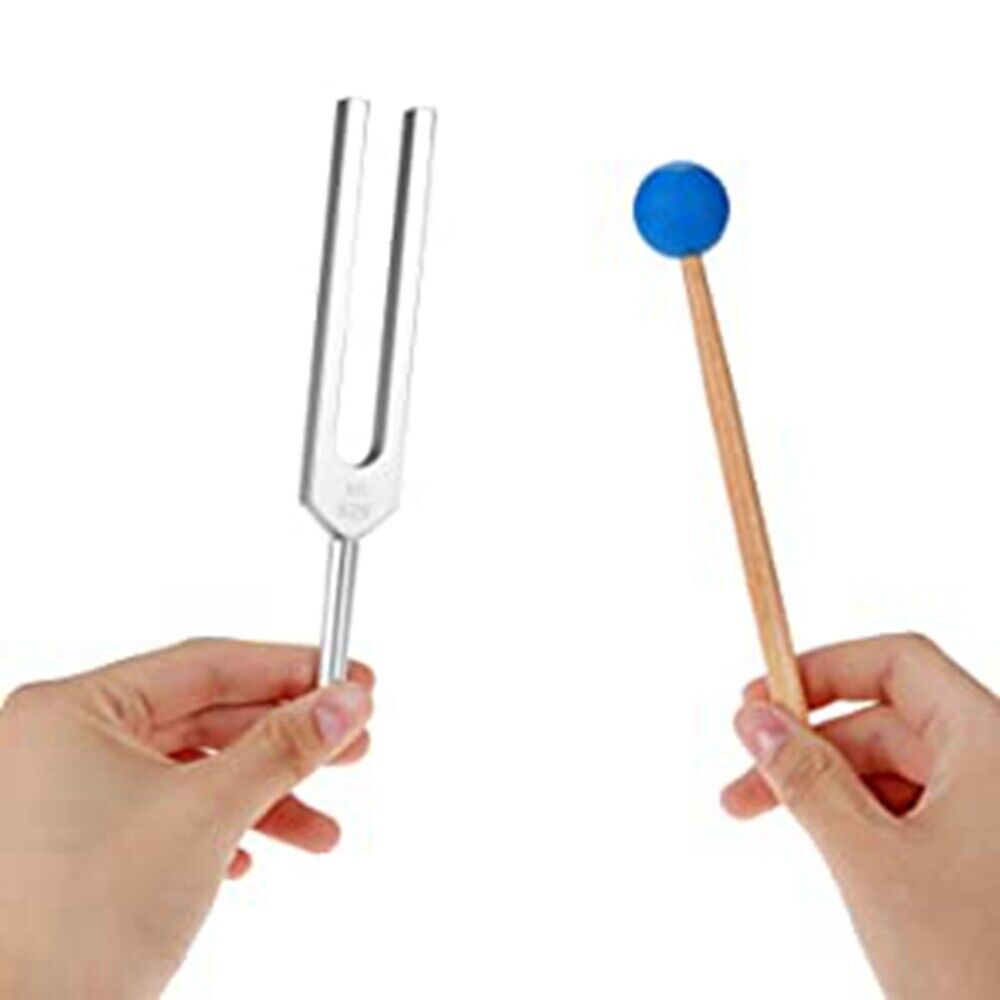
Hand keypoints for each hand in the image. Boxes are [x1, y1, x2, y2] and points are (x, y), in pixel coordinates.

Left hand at [0, 640, 372, 998]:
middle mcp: (63, 744)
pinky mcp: (81, 848)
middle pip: (206, 718)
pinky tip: (249, 859)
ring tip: (320, 832)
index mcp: (72, 711)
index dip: (289, 670)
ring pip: (194, 772)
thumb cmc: (77, 925)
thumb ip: (283, 747)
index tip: (348, 679)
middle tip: (350, 743)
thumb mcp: (206, 814)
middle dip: (285, 742)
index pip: (206, 665)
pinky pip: (170, 814)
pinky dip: (222, 829)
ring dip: (265, 796)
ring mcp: (68, 798)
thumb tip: (345, 702)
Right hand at [722, 634, 999, 997]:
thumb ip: (806, 777)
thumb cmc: (973, 966)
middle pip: (886, 719)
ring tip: (766, 816)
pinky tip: (825, 845)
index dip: (825, 669)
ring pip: (893, 767)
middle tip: (742, 779)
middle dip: (808, 745)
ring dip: (826, 785)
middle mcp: (998, 766)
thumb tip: (755, 717)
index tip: (761, 698)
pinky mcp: (986, 851)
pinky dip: (859, 817)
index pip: (899, 663)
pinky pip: (912, 808)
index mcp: (990, 745)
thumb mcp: (867, 859)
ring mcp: (993, 808)